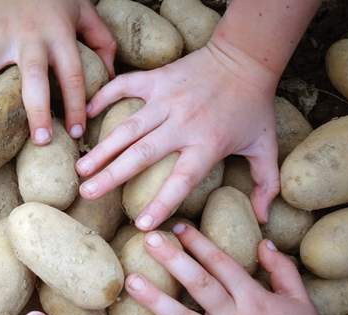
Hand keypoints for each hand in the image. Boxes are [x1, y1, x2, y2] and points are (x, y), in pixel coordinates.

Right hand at [0, 0, 115, 144]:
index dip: (78, 104)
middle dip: (37, 110)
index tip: (76, 131)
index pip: (74, 74)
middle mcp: (29, 37)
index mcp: (60, 36)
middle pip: (33, 78)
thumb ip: (101, 44)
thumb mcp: (87, 13)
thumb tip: (110, 78)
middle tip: (40, 141)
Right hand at [76, 40, 280, 229]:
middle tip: (86, 193)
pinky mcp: (157, 79)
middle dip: (111, 175)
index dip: (161, 203)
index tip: (140, 225)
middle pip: (141, 155)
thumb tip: (264, 218)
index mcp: (207, 144)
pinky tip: (86, 113)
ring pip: (127, 127)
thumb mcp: (266, 146)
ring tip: (80, 167)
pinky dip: (104, 97)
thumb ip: (267, 183)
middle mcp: (182, 124)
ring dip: (102, 147)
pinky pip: (124, 86)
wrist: (246, 56)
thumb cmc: (254, 106)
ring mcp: (166, 100)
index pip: (181, 180)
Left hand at [123, 224, 326, 314]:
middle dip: (174, 259)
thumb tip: (263, 242)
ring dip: (155, 300)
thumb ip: (282, 271)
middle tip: (149, 239)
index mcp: (254, 300)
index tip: (178, 226)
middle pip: (200, 284)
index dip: (200, 243)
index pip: (222, 264)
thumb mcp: (301, 303)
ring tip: (132, 281)